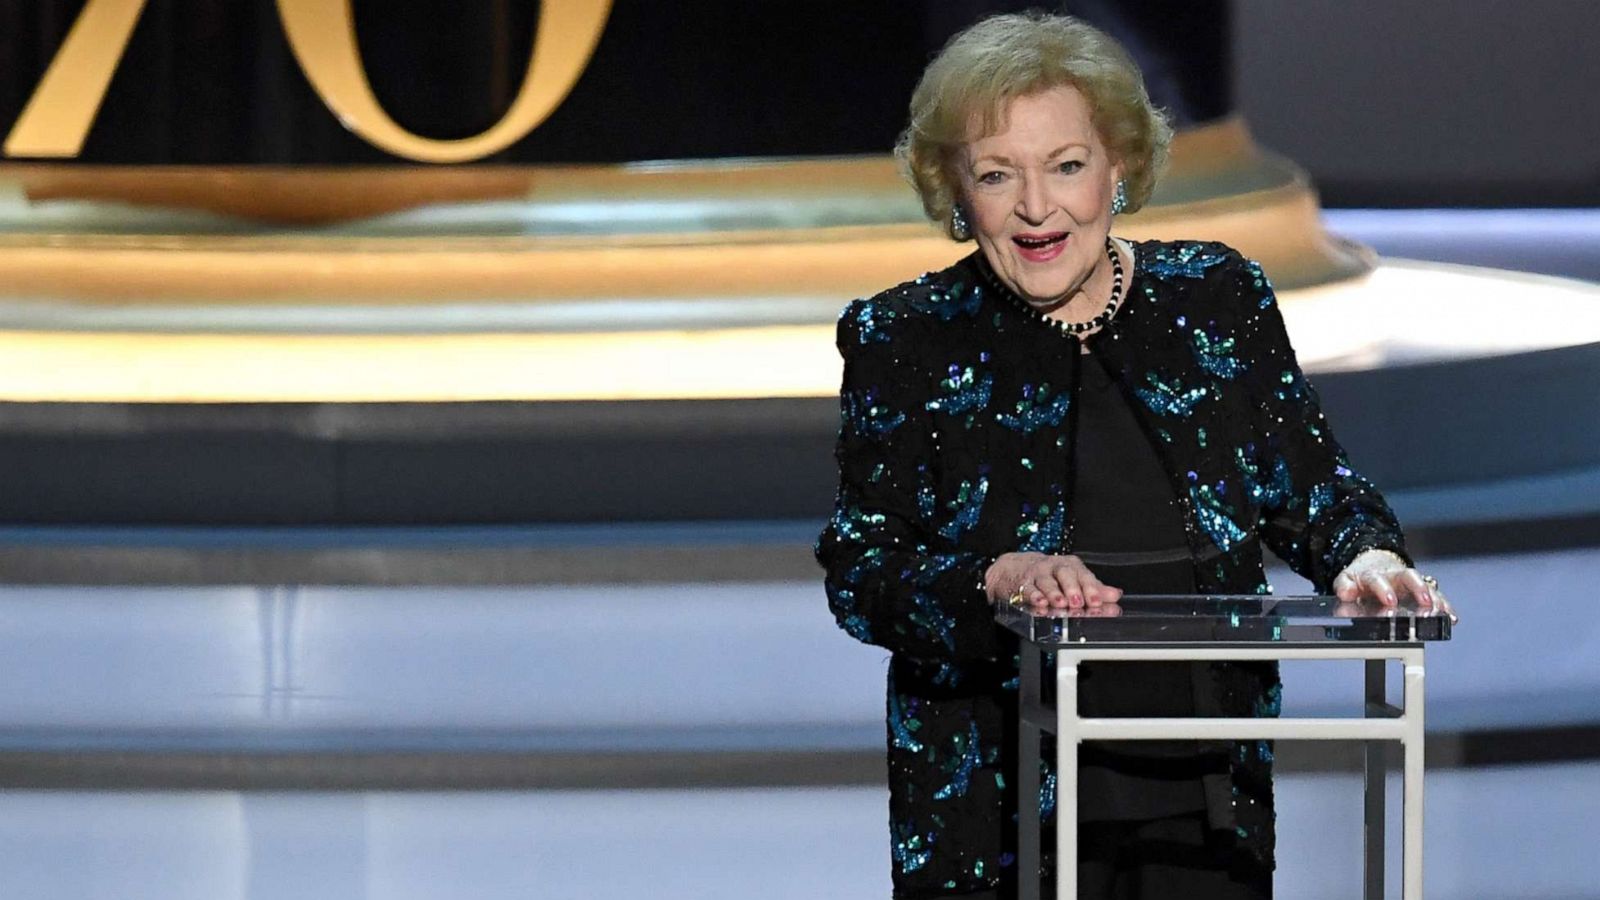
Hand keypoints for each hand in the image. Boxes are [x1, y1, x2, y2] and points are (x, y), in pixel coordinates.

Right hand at [985, 552, 1122, 609]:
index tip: (1097, 602)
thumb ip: (1095, 590)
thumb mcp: (1074, 579)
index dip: (1091, 589)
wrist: (1016, 569)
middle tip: (1078, 602)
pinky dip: (1034, 597)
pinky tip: (1040, 604)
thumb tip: (1115, 596)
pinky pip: (1028, 589)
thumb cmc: (1051, 576)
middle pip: (1065, 574)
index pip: (1084, 576)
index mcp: (1072, 567)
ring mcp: (1038, 575)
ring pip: (1046, 581)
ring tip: (1060, 603)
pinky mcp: (1023, 583)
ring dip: (1054, 592)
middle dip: (1072, 588)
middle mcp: (1055, 568)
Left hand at [1332, 549, 1457, 622]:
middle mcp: (1396, 576)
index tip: (1390, 601)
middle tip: (1425, 602)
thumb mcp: (1346, 580)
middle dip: (1419, 589)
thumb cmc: (1361, 578)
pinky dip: (1445, 607)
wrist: (1374, 565)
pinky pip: (1437, 597)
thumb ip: (1344, 587)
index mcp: (1375, 574)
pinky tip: (1451, 618)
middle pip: (1410, 577)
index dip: (1385, 589)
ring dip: (1435, 599)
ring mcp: (1412, 583)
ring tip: (1441, 612)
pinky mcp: (1424, 591)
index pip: (1379, 580)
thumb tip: (1345, 593)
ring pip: (1427, 587)